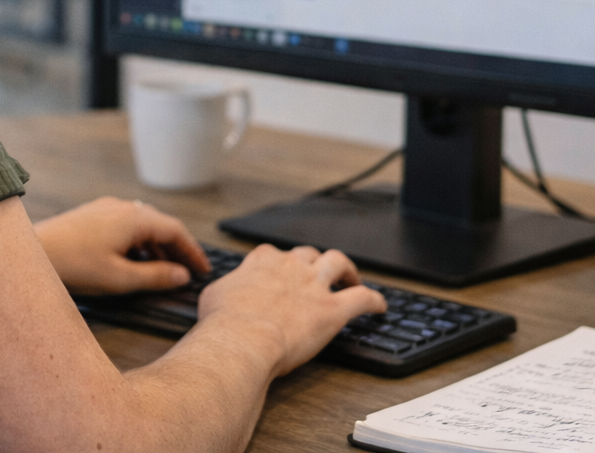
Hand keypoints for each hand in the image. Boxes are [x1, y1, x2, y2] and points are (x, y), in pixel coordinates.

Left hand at [33, 196, 212, 295]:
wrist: (33, 253)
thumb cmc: (73, 265)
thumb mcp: (120, 278)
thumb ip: (155, 276)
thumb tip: (181, 275)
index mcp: (134, 218)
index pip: (175, 230)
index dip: (193, 251)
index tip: (204, 269)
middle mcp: (123, 207)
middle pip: (160, 225)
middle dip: (177, 248)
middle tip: (189, 271)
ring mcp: (106, 208)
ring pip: (143, 224)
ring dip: (157, 246)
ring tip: (164, 270)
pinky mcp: (92, 215)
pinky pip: (126, 225)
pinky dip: (139, 242)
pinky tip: (134, 260)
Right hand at [196, 244, 385, 376]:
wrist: (242, 340)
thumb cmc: (223, 323)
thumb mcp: (214, 295)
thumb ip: (225, 287)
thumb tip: (222, 291)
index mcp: (262, 261)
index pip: (273, 253)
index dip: (279, 263)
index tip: (280, 272)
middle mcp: (290, 266)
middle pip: (308, 253)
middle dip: (314, 261)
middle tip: (317, 274)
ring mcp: (314, 285)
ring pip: (339, 263)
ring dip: (348, 269)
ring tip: (352, 277)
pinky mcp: (333, 310)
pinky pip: (362, 298)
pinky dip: (374, 300)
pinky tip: (380, 306)